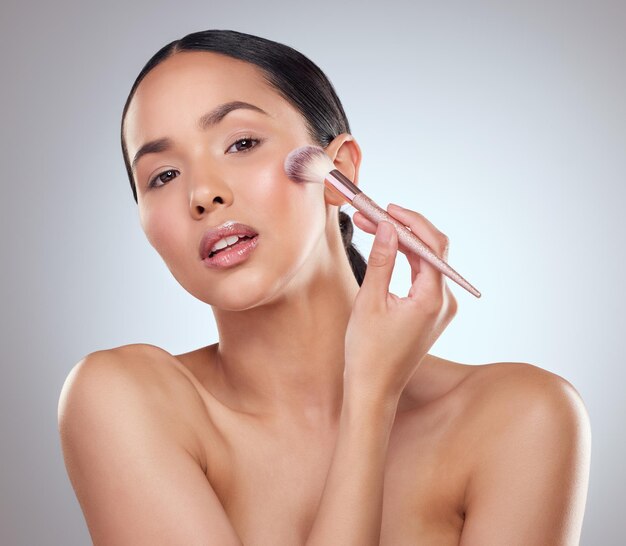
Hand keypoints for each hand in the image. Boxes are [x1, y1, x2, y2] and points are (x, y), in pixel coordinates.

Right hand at [343, 203, 457, 404]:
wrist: (374, 389)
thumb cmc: (368, 352)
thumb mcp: (370, 301)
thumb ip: (381, 260)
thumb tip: (387, 227)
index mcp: (433, 299)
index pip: (431, 245)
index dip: (410, 221)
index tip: (386, 209)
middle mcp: (444, 302)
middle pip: (431, 251)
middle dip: (403, 229)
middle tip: (373, 215)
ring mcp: (440, 309)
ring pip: (426, 262)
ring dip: (402, 243)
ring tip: (373, 227)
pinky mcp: (431, 313)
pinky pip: (423, 277)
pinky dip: (406, 260)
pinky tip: (387, 249)